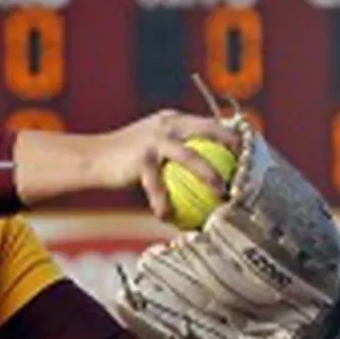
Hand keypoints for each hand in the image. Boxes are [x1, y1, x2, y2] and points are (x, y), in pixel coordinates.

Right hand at [9, 109, 245, 212]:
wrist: (92, 159)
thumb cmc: (125, 159)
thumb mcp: (153, 148)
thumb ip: (176, 152)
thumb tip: (205, 172)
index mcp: (173, 119)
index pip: (209, 123)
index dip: (231, 134)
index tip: (247, 151)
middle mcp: (167, 124)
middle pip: (208, 130)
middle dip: (231, 144)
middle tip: (246, 165)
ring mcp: (154, 140)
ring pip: (191, 158)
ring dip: (210, 176)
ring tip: (221, 194)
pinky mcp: (141, 159)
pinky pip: (159, 187)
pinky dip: (165, 203)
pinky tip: (169, 219)